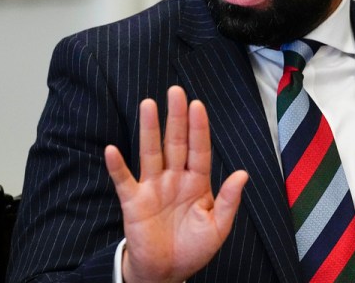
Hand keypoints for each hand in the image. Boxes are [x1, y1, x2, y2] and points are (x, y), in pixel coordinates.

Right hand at [105, 86, 248, 282]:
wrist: (167, 272)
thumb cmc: (194, 248)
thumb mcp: (218, 227)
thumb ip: (229, 201)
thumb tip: (242, 174)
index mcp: (197, 182)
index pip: (198, 149)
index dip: (198, 128)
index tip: (197, 105)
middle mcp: (174, 178)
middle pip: (175, 142)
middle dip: (176, 117)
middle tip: (176, 91)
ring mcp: (153, 187)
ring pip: (151, 152)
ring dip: (149, 129)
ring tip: (148, 104)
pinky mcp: (133, 202)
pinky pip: (124, 181)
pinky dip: (117, 166)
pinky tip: (112, 150)